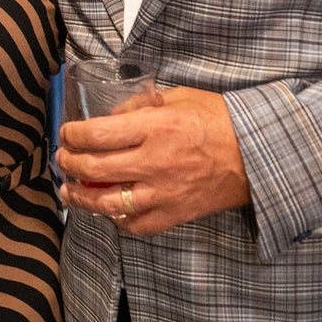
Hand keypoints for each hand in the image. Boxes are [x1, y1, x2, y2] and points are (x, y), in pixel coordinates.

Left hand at [56, 86, 250, 233]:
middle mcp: (154, 162)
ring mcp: (163, 193)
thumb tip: (111, 116)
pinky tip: (108, 210)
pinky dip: (117, 219)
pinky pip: (135, 224)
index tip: (67, 133)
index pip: (97, 134)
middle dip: (70, 164)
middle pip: (94, 169)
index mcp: (155, 128)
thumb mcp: (180, 97)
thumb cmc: (220, 120)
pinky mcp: (174, 215)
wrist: (258, 156)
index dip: (73, 135)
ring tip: (69, 191)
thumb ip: (140, 104)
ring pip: (107, 203)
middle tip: (63, 159)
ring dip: (81, 198)